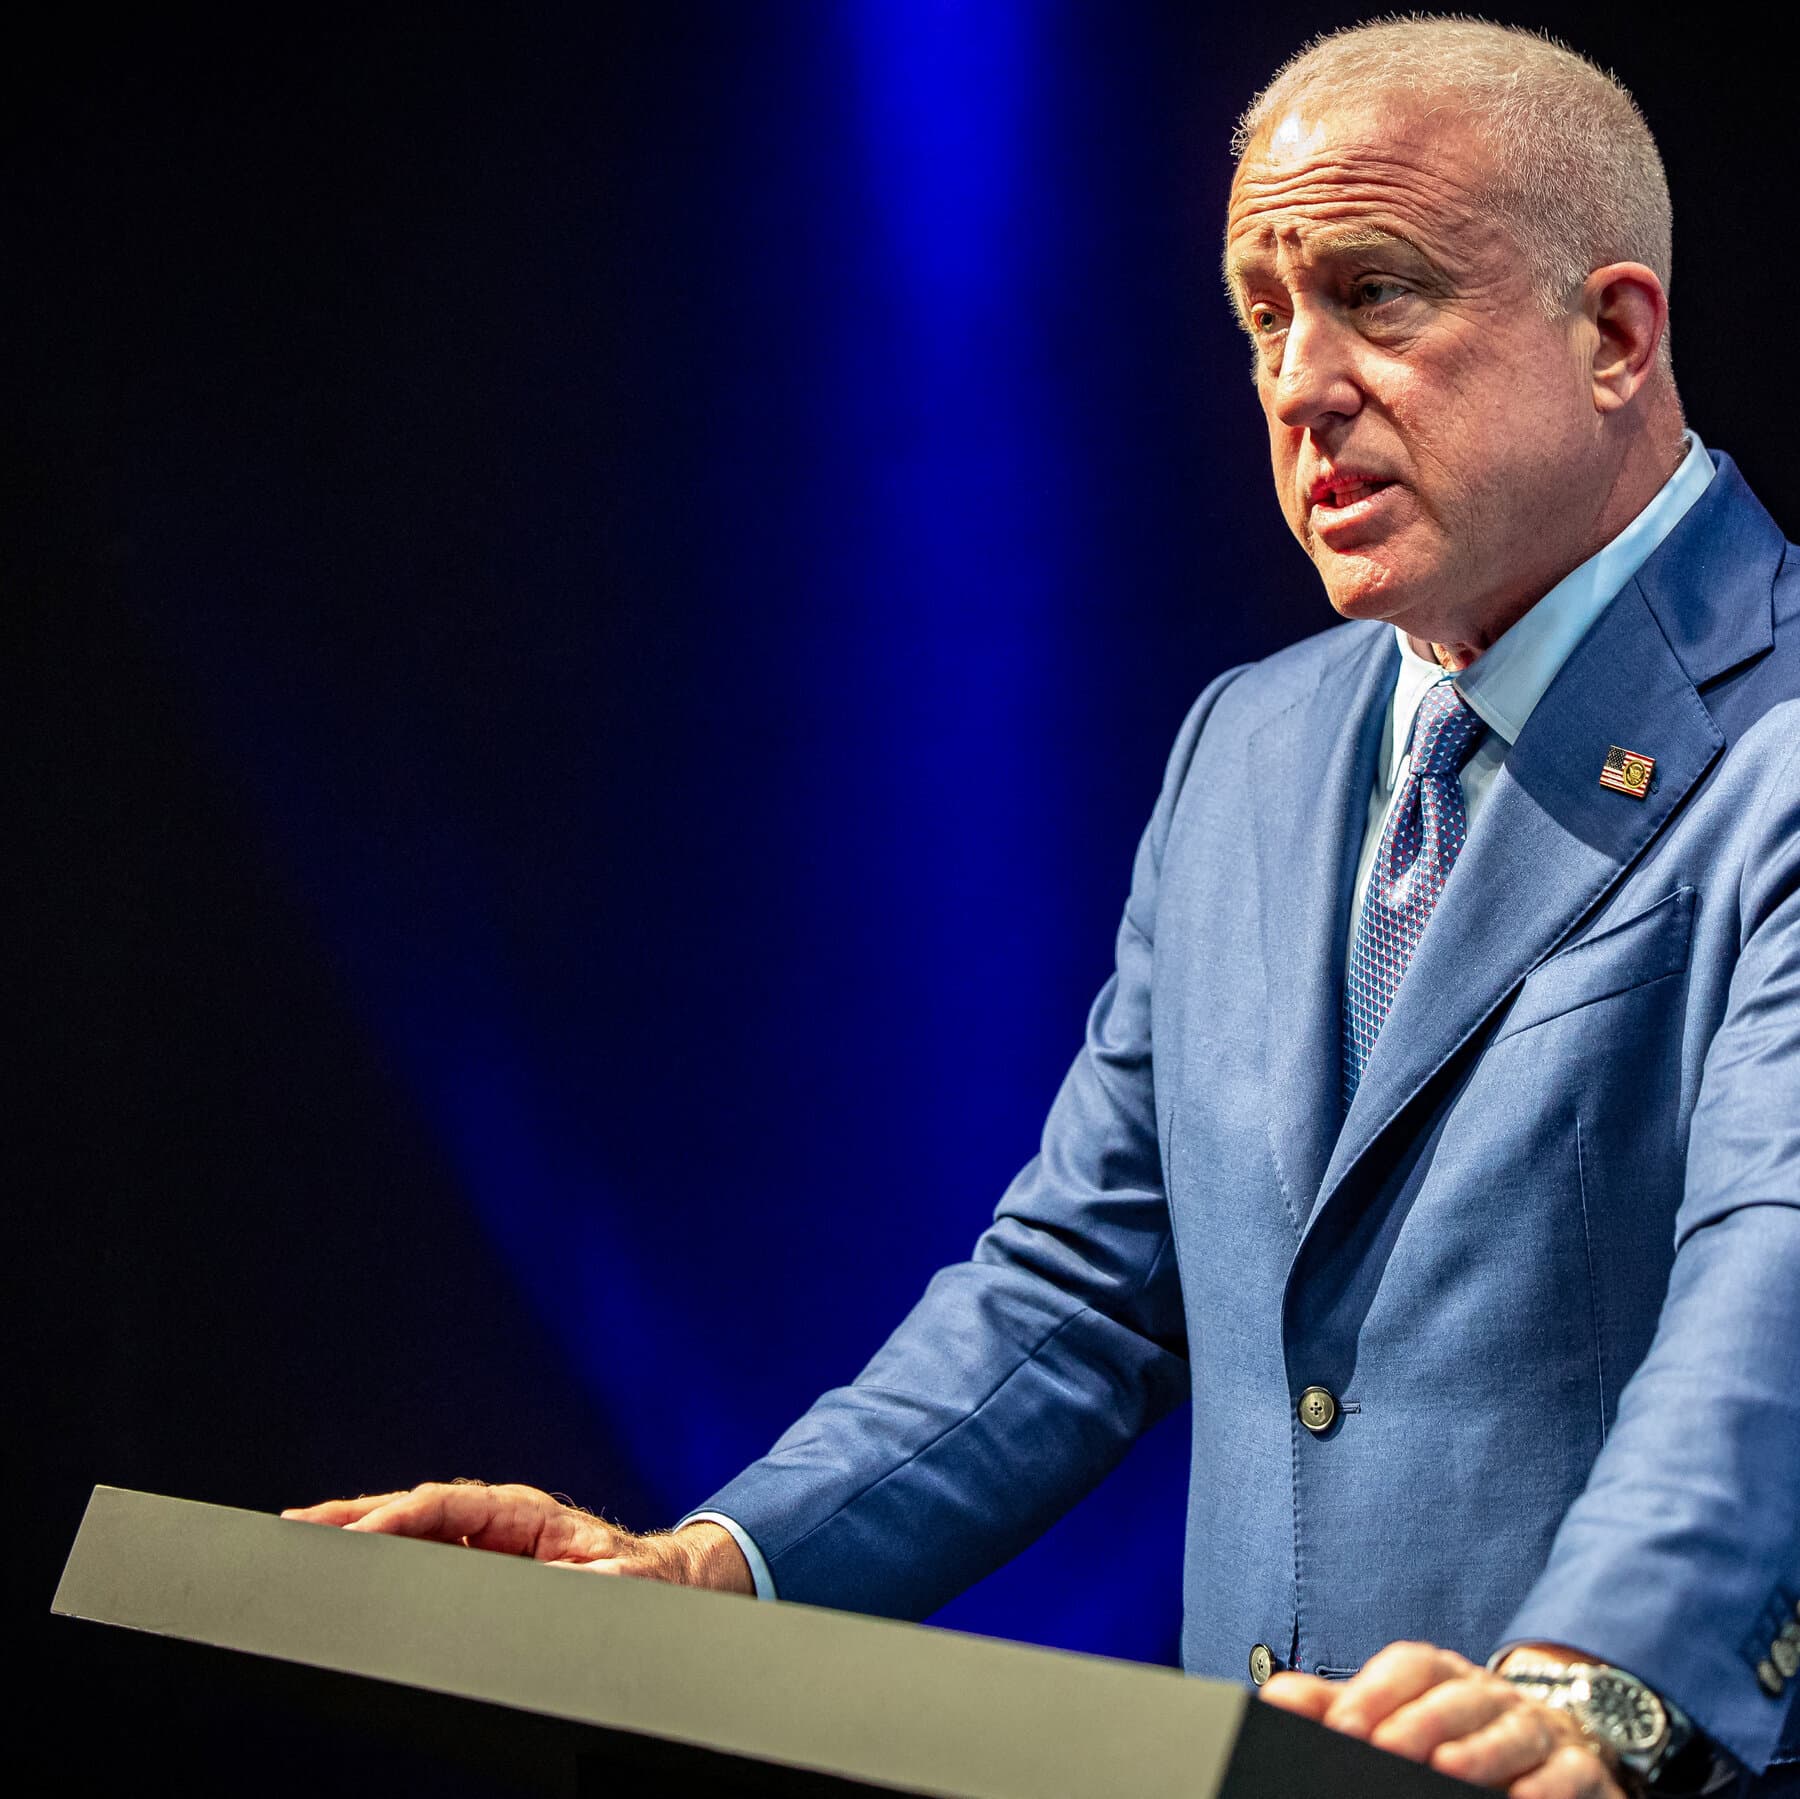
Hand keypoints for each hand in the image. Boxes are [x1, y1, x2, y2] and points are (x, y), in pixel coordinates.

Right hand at [281, 1481, 754, 1593]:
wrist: (656, 1581)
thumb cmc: (640, 1578)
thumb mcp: (621, 1580)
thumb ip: (592, 1580)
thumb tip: (563, 1582)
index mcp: (523, 1512)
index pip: (446, 1506)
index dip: (399, 1518)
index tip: (358, 1535)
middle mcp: (496, 1518)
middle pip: (417, 1510)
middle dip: (359, 1514)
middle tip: (301, 1523)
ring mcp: (484, 1539)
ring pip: (412, 1529)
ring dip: (360, 1530)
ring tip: (305, 1533)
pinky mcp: (478, 1563)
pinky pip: (422, 1552)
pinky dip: (381, 1552)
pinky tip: (346, 1558)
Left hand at [1259, 1641, 1630, 1797]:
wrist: (1552, 1742)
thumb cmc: (1456, 1730)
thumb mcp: (1397, 1715)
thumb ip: (1340, 1709)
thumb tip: (1278, 1697)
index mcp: (1443, 1675)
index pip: (1410, 1667)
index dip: (1376, 1692)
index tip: (1343, 1727)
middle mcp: (1490, 1695)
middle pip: (1457, 1696)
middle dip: (1421, 1722)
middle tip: (1385, 1750)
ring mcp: (1537, 1729)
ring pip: (1513, 1731)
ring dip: (1481, 1751)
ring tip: (1449, 1770)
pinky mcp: (1580, 1770)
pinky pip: (1568, 1773)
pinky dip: (1546, 1787)